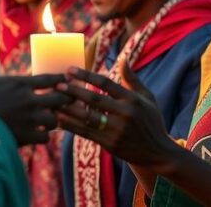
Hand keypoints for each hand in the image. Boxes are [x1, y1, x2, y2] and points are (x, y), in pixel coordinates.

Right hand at [0, 50, 70, 144]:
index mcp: (20, 83)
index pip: (48, 78)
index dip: (59, 78)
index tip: (65, 79)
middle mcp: (29, 100)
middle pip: (58, 98)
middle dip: (65, 99)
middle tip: (66, 101)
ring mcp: (30, 120)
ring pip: (54, 120)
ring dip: (53, 120)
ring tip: (51, 120)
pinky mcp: (26, 137)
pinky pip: (44, 138)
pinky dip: (43, 137)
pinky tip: (40, 136)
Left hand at [56, 60, 177, 170]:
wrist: (157, 152)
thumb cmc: (151, 122)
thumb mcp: (148, 98)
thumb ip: (133, 79)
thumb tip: (124, 59)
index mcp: (132, 99)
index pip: (106, 83)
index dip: (86, 75)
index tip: (70, 70)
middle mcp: (125, 114)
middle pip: (94, 100)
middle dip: (74, 91)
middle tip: (57, 84)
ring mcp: (117, 130)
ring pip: (88, 117)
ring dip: (68, 109)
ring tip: (53, 102)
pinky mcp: (110, 144)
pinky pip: (87, 133)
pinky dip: (72, 126)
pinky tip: (60, 120)